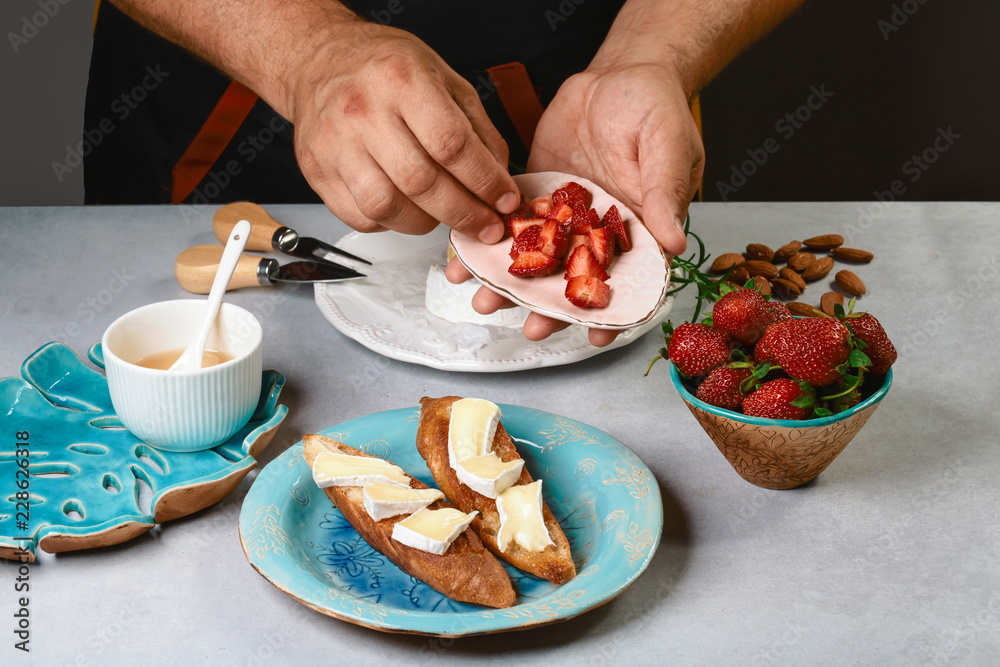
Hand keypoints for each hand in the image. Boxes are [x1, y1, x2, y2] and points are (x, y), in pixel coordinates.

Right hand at [288, 22, 520, 241]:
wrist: (319, 61)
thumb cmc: (384, 69)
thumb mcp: (444, 78)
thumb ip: (478, 129)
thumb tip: (500, 181)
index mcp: (401, 79)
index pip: (451, 144)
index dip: (485, 181)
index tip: (504, 201)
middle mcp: (363, 110)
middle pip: (421, 183)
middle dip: (464, 214)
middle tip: (486, 227)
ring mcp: (334, 144)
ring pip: (387, 207)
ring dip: (425, 223)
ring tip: (442, 215)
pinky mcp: (317, 171)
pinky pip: (361, 217)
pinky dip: (392, 223)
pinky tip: (406, 209)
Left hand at [448, 63, 699, 346]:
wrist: (618, 74)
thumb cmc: (657, 108)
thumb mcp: (670, 146)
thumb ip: (664, 193)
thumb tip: (674, 242)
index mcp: (639, 231)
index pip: (629, 282)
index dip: (615, 312)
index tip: (597, 336)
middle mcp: (597, 233)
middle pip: (573, 282)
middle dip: (550, 309)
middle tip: (531, 329)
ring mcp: (563, 218)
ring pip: (536, 262)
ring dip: (510, 285)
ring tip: (484, 301)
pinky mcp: (534, 195)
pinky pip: (509, 225)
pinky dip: (486, 243)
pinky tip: (462, 258)